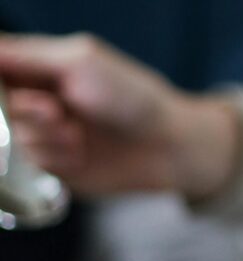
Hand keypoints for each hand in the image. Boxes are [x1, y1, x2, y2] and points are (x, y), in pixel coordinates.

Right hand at [0, 32, 239, 200]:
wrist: (168, 146)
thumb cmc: (132, 97)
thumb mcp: (79, 63)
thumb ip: (26, 55)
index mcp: (40, 67)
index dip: (0, 80)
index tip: (13, 89)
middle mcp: (37, 99)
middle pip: (0, 105)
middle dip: (23, 109)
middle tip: (56, 110)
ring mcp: (46, 134)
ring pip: (11, 136)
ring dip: (44, 136)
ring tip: (78, 133)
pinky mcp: (57, 166)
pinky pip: (31, 163)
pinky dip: (54, 158)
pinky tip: (81, 153)